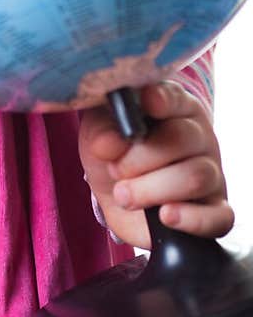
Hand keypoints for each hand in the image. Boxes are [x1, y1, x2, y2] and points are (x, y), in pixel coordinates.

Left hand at [78, 81, 233, 248]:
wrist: (117, 194)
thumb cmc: (114, 152)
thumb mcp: (98, 132)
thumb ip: (102, 131)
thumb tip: (108, 145)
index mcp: (174, 107)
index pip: (175, 97)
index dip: (161, 99)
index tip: (146, 103)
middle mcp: (199, 136)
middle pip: (182, 138)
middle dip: (140, 157)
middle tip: (115, 170)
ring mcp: (212, 173)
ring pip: (196, 176)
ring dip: (152, 188)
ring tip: (124, 195)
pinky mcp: (216, 211)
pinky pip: (219, 217)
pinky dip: (191, 218)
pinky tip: (165, 216)